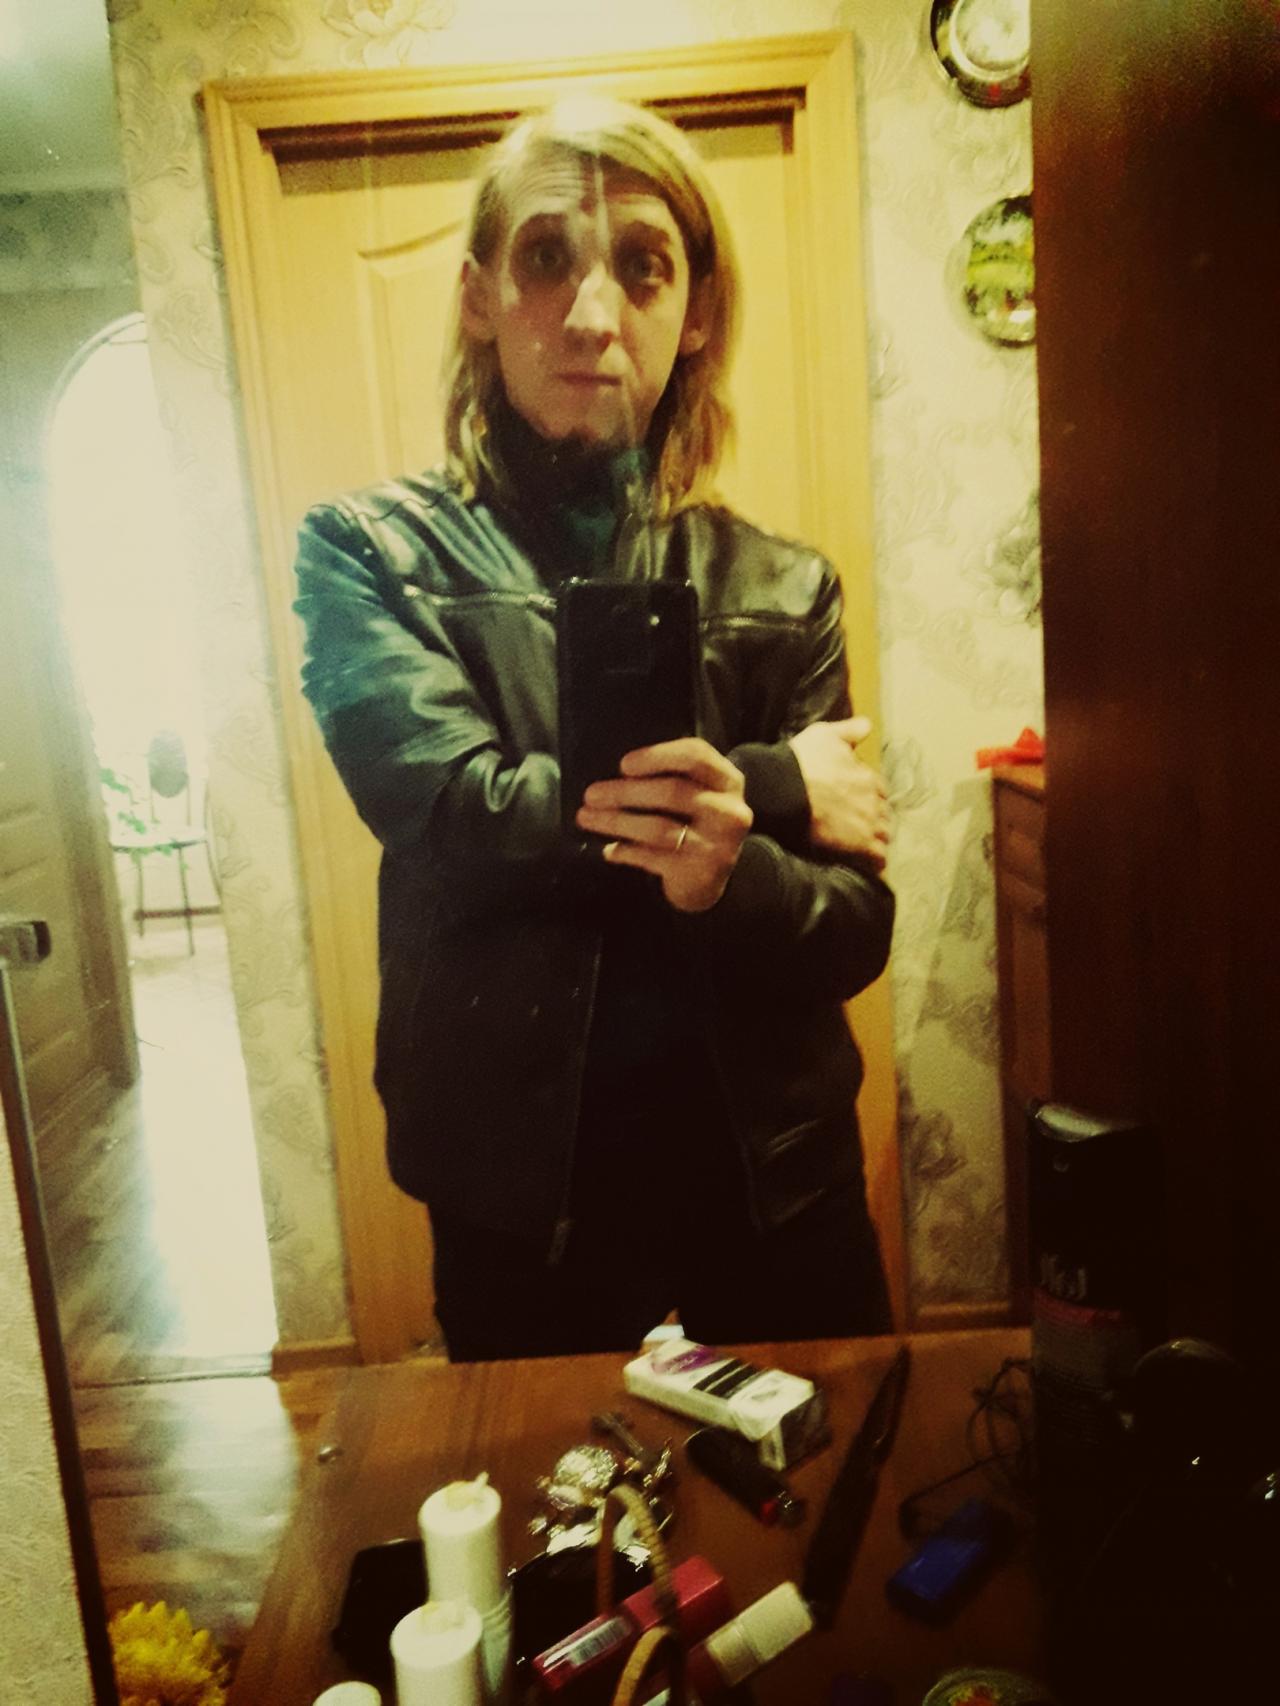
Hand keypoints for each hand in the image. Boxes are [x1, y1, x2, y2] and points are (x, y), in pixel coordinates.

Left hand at [575, 738, 752, 912]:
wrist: (711, 879)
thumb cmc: (695, 824)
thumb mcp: (697, 794)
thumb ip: (671, 776)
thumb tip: (616, 773)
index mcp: (728, 781)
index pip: (697, 756)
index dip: (658, 756)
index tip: (623, 764)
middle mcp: (729, 810)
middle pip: (673, 792)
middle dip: (625, 792)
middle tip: (591, 794)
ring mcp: (718, 844)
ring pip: (659, 828)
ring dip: (617, 821)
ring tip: (587, 818)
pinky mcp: (701, 872)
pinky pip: (654, 857)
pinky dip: (626, 852)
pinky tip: (608, 850)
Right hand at [788, 716, 889, 868]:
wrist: (783, 789)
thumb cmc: (801, 760)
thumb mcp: (825, 735)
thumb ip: (849, 731)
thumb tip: (867, 726)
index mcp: (868, 776)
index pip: (880, 789)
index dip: (870, 795)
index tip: (859, 800)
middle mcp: (873, 800)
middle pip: (883, 813)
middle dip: (875, 817)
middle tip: (860, 823)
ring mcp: (868, 823)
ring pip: (884, 835)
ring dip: (877, 838)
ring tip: (866, 844)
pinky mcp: (859, 845)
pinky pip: (878, 857)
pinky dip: (876, 861)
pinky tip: (871, 864)